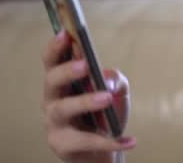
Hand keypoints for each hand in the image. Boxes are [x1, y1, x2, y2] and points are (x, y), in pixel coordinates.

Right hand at [41, 30, 135, 162]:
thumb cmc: (106, 112)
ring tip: (107, 98)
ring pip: (63, 109)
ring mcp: (54, 122)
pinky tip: (130, 140)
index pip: (52, 60)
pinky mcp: (62, 144)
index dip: (56, 47)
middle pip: (52, 81)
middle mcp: (53, 99)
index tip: (66, 34)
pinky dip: (108, 141)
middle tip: (85, 65)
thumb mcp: (116, 90)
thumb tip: (105, 79)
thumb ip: (114, 78)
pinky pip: (84, 141)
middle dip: (67, 71)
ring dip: (85, 101)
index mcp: (63, 81)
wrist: (104, 148)